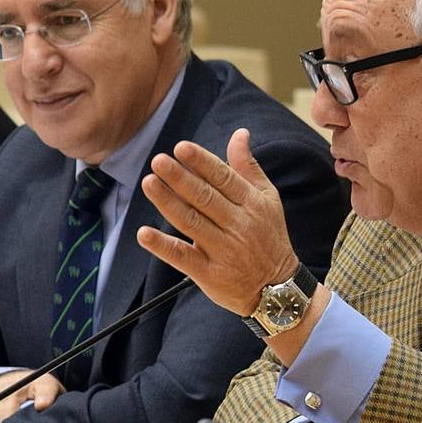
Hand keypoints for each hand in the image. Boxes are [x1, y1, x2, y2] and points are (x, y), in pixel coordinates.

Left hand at [138, 128, 299, 315]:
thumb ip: (248, 167)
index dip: (202, 163)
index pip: (224, 179)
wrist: (276, 289)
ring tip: (149, 183)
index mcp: (253, 204)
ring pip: (191, 223)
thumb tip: (239, 133)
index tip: (181, 148)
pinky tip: (144, 233)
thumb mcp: (268, 200)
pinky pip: (183, 258)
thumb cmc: (269, 237)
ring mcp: (224, 251)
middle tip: (158, 161)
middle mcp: (239, 225)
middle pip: (205, 198)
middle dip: (180, 178)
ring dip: (168, 203)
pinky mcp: (210, 274)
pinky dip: (163, 246)